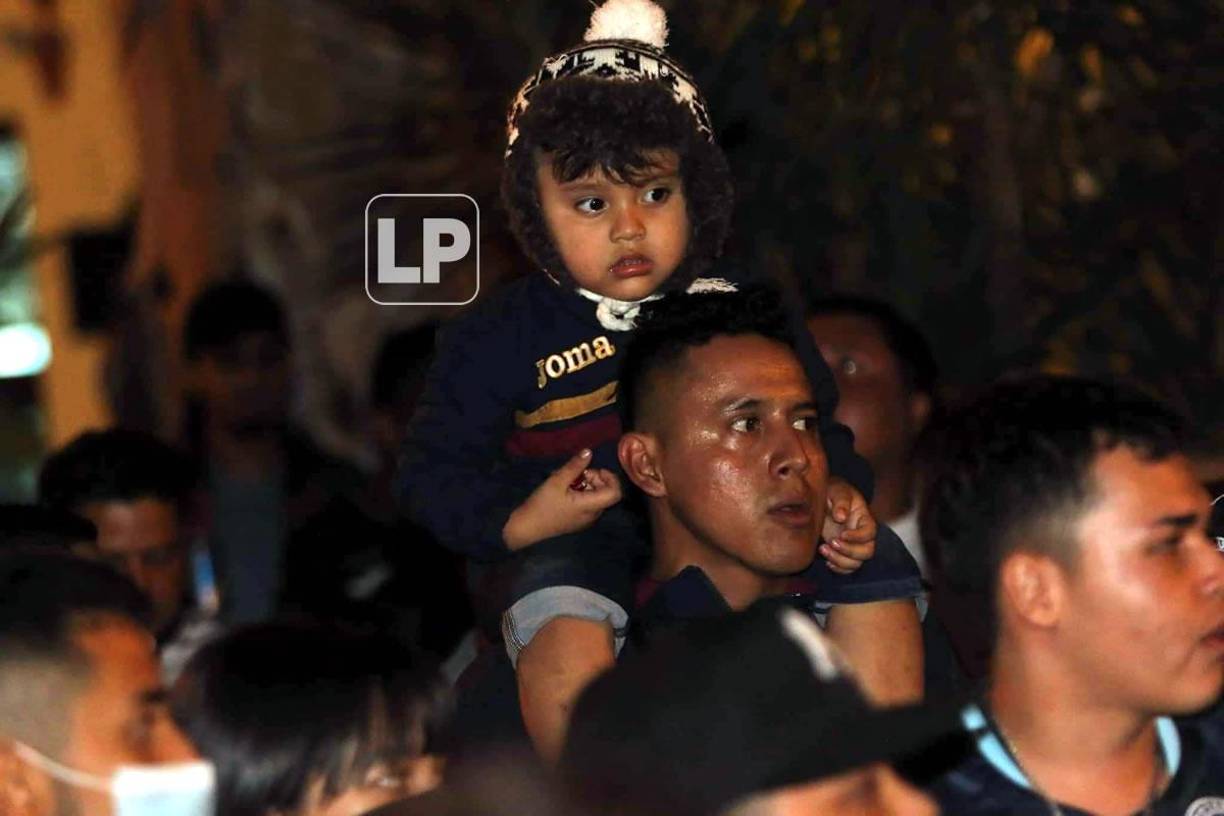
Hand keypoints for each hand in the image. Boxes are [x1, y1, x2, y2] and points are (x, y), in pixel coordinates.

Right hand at [503, 449, 622, 549]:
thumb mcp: (556, 481)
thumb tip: (589, 452)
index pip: (615, 492)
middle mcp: (593, 515)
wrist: (526, 528)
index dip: (610, 478)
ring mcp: (586, 519)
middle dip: (594, 479)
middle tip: (575, 473)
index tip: (593, 470)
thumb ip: (575, 467)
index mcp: (590, 506)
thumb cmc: (541, 505)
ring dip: (586, 485)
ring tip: (566, 480)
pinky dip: (581, 493)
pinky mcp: (578, 521)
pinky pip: (588, 504)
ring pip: (596, 497)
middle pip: (606, 493)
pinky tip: (564, 490)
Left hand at [821, 477, 876, 574]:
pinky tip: (825, 560)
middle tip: (832, 541)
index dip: (858, 537)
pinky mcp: (842, 552)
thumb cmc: (833, 491)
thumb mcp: (837, 490)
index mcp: (864, 518)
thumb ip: (840, 501)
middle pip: (867, 552)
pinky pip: (847, 568)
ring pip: (856, 563)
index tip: (842, 534)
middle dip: (849, 551)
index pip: (870, 533)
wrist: (823, 499)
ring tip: (822, 548)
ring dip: (840, 561)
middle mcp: (861, 535)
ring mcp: (852, 545)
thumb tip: (841, 517)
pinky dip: (837, 568)